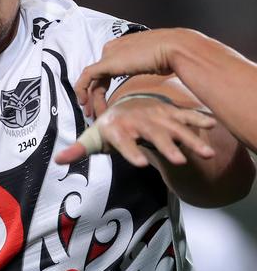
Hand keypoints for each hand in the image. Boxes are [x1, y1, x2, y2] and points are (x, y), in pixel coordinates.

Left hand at [55, 96, 216, 167]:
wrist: (125, 105)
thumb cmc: (108, 128)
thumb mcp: (93, 138)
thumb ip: (79, 150)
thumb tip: (58, 159)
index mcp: (119, 128)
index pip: (124, 141)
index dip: (131, 152)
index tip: (140, 164)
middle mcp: (139, 122)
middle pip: (154, 135)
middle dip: (167, 148)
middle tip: (178, 161)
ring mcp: (157, 117)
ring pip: (175, 128)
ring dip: (191, 140)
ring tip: (205, 154)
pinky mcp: (170, 114)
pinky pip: (187, 116)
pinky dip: (199, 120)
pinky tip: (213, 125)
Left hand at [74, 30, 180, 117]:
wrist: (176, 49)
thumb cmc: (173, 56)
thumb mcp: (155, 63)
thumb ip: (145, 68)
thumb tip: (152, 76)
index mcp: (124, 48)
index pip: (106, 72)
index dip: (102, 90)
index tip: (106, 105)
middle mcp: (114, 49)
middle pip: (98, 78)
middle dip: (94, 97)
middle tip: (95, 114)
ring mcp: (109, 54)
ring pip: (92, 80)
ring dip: (91, 100)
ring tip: (94, 116)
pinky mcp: (107, 61)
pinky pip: (86, 77)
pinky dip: (82, 90)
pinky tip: (85, 103)